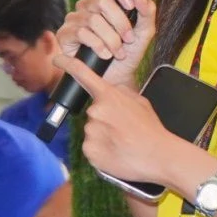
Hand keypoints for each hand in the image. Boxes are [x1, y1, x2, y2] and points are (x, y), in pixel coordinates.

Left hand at [52, 57, 184, 187]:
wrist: (159, 156)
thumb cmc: (151, 130)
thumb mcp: (140, 101)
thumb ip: (121, 93)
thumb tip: (111, 91)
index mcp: (108, 96)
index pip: (83, 74)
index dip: (68, 64)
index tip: (57, 59)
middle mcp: (95, 112)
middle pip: (92, 113)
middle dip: (104, 119)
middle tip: (122, 129)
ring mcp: (91, 132)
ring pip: (91, 131)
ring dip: (102, 136)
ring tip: (121, 142)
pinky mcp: (89, 151)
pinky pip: (90, 147)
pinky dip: (100, 150)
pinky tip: (115, 152)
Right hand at [57, 0, 161, 87]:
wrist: (117, 78)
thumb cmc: (128, 54)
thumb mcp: (144, 32)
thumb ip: (147, 12)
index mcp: (107, 0)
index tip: (130, 4)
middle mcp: (88, 6)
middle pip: (102, 1)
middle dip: (120, 23)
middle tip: (128, 39)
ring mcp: (75, 19)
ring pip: (93, 19)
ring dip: (111, 39)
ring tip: (118, 52)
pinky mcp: (65, 34)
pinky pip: (81, 33)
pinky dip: (98, 45)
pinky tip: (104, 55)